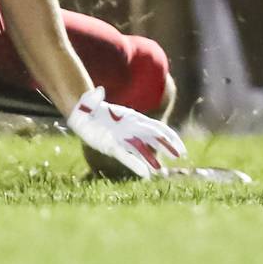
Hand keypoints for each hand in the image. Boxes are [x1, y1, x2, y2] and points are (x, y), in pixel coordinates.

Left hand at [67, 86, 185, 178]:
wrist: (82, 114)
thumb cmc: (88, 106)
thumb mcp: (89, 101)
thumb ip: (93, 98)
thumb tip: (99, 90)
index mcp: (131, 117)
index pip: (152, 126)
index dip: (165, 134)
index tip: (175, 143)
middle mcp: (130, 128)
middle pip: (153, 137)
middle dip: (167, 145)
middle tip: (180, 154)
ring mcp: (123, 138)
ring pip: (143, 148)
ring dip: (153, 158)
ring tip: (162, 170)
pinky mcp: (113, 147)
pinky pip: (127, 156)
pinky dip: (135, 164)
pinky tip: (143, 173)